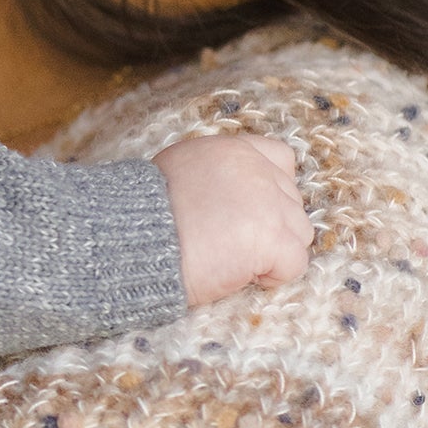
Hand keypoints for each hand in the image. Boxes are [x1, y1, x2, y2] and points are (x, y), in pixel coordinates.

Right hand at [155, 132, 312, 308]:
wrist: (128, 243)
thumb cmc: (141, 218)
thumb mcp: (176, 174)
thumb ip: (212, 177)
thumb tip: (228, 201)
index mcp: (231, 151)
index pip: (280, 160)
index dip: (271, 192)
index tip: (247, 214)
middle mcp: (256, 170)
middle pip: (292, 203)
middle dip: (269, 228)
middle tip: (230, 246)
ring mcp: (268, 203)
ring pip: (299, 233)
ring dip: (273, 252)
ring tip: (233, 262)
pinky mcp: (271, 238)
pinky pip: (294, 264)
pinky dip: (272, 277)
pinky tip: (239, 276)